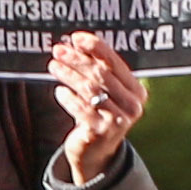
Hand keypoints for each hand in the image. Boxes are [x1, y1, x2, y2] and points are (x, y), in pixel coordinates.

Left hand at [43, 33, 144, 185]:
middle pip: (101, 74)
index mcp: (136, 90)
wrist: (96, 152)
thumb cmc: (99, 113)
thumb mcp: (103, 92)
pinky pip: (81, 108)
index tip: (77, 37)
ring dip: (69, 75)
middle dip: (78, 60)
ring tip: (53, 66)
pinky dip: (68, 98)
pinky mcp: (101, 132)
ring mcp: (118, 120)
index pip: (115, 62)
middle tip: (59, 50)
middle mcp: (132, 105)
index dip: (96, 47)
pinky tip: (59, 91)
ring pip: (90, 89)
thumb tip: (75, 43)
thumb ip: (95, 69)